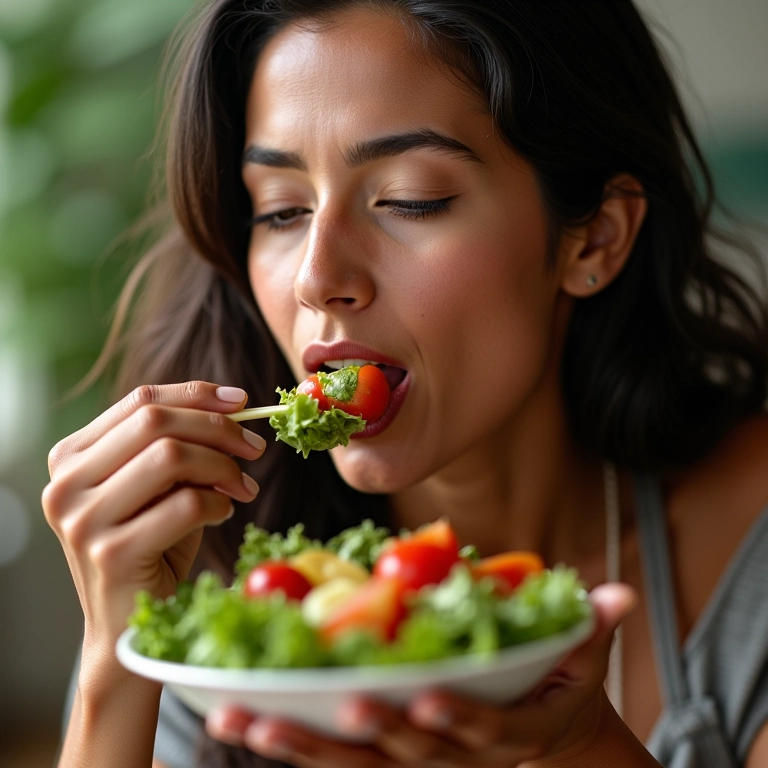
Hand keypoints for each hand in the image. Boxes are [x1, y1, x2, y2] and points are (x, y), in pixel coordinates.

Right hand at [42, 381, 263, 658]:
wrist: (127, 626)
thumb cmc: (151, 547)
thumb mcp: (159, 487)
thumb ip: (179, 446)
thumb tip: (234, 407)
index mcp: (72, 457)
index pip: (140, 401)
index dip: (197, 394)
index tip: (241, 401)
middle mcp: (66, 483)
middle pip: (156, 421)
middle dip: (218, 429)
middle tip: (254, 448)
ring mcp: (83, 520)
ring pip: (171, 456)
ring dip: (222, 467)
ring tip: (243, 488)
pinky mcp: (111, 554)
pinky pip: (184, 505)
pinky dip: (217, 504)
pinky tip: (224, 514)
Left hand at [207, 583, 635, 766]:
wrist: (533, 739)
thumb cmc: (545, 687)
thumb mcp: (575, 660)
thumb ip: (590, 627)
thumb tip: (621, 595)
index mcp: (498, 731)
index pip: (473, 729)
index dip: (451, 719)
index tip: (422, 701)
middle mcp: (446, 755)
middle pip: (392, 753)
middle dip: (343, 735)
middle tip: (290, 712)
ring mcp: (406, 759)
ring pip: (345, 760)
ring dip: (290, 740)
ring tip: (232, 718)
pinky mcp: (376, 752)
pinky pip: (328, 751)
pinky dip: (285, 735)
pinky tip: (237, 715)